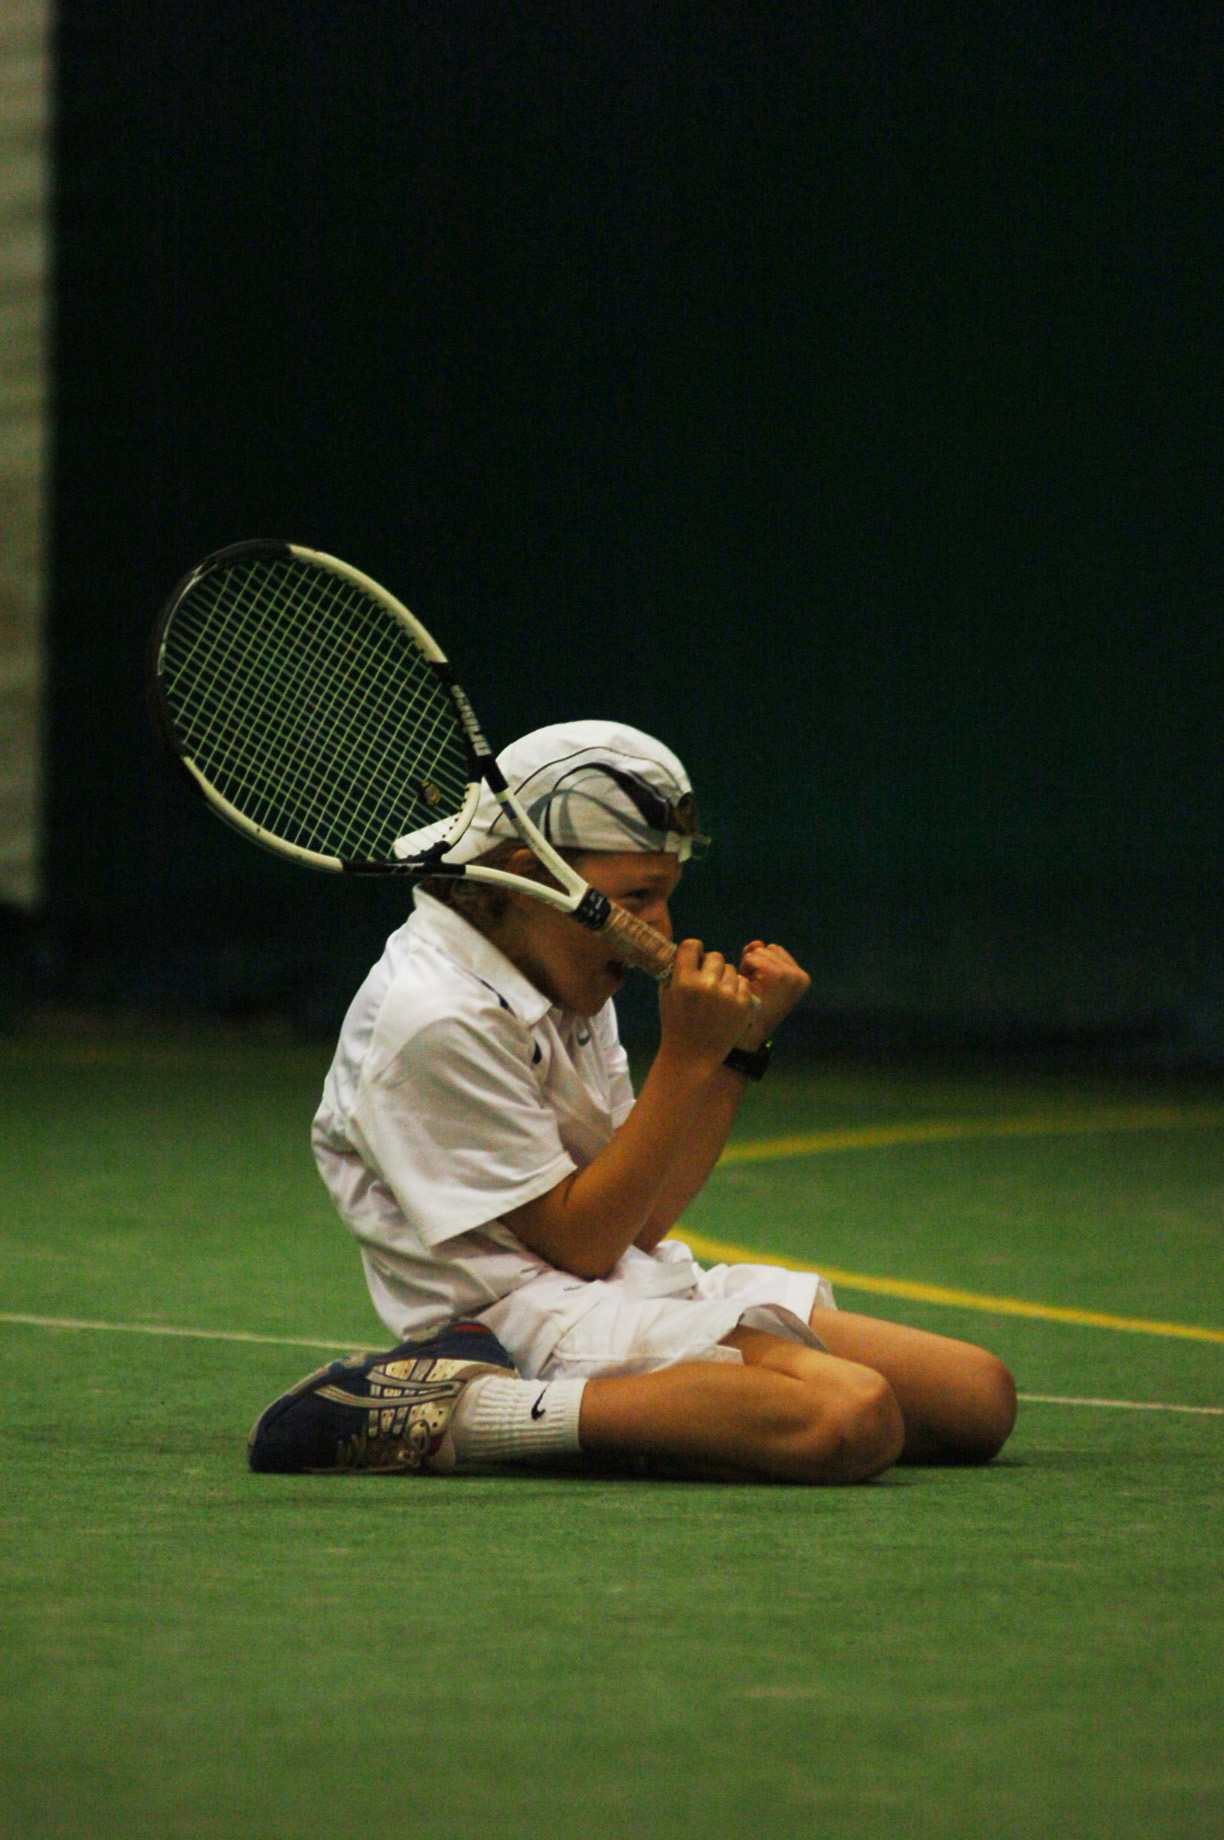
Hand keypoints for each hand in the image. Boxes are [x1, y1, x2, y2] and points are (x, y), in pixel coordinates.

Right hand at [657, 938, 755, 1075]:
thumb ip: (676, 971)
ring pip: (731, 969)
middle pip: (716, 956)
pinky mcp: (744, 1004)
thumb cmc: (675, 1024)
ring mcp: (728, 995)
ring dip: (724, 978)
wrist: (692, 1056)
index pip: (692, 945)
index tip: (695, 958)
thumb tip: (687, 952)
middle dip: (711, 966)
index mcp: (684, 980)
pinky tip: (727, 1004)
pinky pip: (743, 984)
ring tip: (716, 996)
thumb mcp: (666, 995)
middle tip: (706, 980)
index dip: (694, 950)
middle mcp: (708, 984)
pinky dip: (736, 991)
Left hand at [733, 941, 810, 1047]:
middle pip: (767, 948)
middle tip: (755, 989)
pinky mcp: (777, 976)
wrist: (747, 1032)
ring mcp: (790, 976)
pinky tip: (749, 988)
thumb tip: (756, 943)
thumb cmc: (752, 1005)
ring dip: (748, 968)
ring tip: (752, 989)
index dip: (760, 965)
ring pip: (759, 951)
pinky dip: (745, 970)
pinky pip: (752, 958)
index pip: (774, 950)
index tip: (761, 987)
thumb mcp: (757, 976)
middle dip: (755, 964)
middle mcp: (800, 976)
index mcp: (802, 977)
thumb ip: (757, 956)